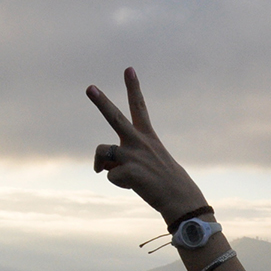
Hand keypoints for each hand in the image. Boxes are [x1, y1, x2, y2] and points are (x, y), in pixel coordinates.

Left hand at [87, 67, 208, 221]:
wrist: (181, 200)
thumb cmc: (165, 184)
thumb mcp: (147, 165)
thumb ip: (124, 159)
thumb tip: (102, 165)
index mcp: (148, 137)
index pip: (139, 108)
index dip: (134, 87)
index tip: (129, 69)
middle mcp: (139, 142)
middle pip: (115, 117)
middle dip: (101, 102)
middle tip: (89, 88)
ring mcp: (134, 155)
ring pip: (102, 151)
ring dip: (101, 164)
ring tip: (117, 173)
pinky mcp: (129, 171)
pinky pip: (109, 175)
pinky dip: (118, 183)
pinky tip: (134, 186)